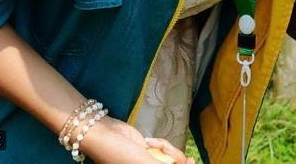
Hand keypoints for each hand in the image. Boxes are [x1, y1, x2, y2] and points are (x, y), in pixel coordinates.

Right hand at [78, 117, 193, 163]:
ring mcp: (150, 161)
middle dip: (174, 157)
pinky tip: (149, 141)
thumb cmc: (120, 153)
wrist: (104, 134)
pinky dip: (161, 143)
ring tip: (151, 144)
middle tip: (170, 150)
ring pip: (171, 157)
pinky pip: (165, 149)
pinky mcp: (150, 150)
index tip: (191, 160)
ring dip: (166, 148)